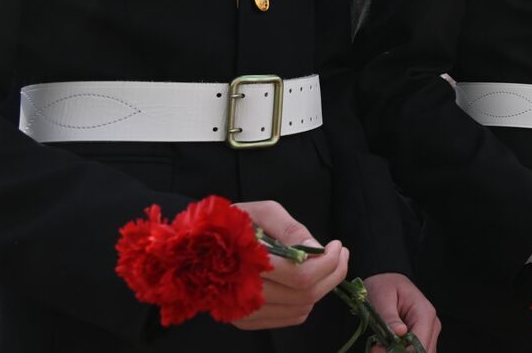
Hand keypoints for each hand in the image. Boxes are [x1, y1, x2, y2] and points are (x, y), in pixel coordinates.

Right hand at [230, 201, 348, 329]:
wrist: (191, 250)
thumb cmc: (228, 224)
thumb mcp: (260, 212)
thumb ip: (291, 229)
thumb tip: (317, 250)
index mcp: (248, 263)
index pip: (302, 276)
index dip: (329, 262)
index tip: (337, 244)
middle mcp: (245, 294)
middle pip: (306, 295)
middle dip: (334, 273)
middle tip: (340, 253)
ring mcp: (244, 312)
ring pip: (301, 309)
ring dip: (322, 287)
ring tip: (325, 264)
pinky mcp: (245, 320)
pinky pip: (289, 318)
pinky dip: (305, 302)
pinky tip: (304, 281)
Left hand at [362, 273, 439, 352]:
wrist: (386, 281)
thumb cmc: (384, 286)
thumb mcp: (382, 298)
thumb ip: (390, 317)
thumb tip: (400, 333)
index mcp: (424, 313)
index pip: (419, 343)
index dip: (399, 352)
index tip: (377, 349)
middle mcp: (432, 324)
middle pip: (422, 352)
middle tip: (376, 348)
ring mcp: (428, 332)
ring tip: (380, 346)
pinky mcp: (422, 338)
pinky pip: (415, 352)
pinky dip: (401, 352)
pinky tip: (387, 347)